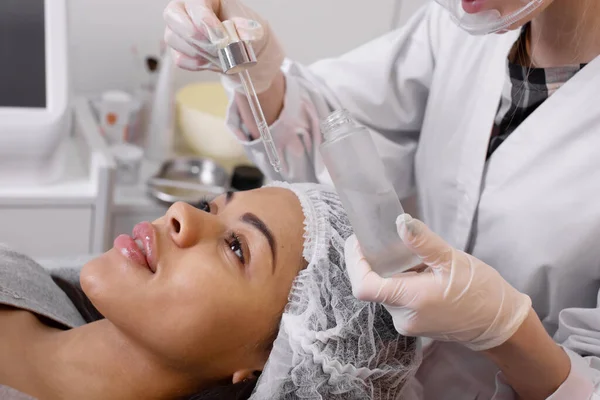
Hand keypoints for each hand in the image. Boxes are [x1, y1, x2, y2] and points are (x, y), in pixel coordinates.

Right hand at [163, 0, 283, 92]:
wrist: (242, 49)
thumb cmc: (243, 31)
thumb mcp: (250, 26)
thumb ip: (246, 28)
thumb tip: (243, 33)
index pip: (195, 3)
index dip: (204, 20)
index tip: (220, 37)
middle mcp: (185, 9)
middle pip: (172, 16)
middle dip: (194, 36)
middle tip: (216, 48)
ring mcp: (178, 29)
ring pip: (172, 38)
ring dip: (198, 52)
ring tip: (219, 57)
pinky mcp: (178, 49)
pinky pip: (179, 58)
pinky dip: (196, 64)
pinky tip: (211, 63)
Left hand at [344, 214, 531, 350]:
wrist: (499, 323)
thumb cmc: (481, 291)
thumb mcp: (453, 260)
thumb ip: (423, 242)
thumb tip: (401, 222)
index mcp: (411, 300)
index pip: (364, 286)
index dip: (355, 262)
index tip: (359, 241)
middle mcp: (403, 317)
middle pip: (373, 286)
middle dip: (376, 262)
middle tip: (388, 240)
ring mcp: (408, 323)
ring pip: (385, 292)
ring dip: (391, 272)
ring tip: (414, 257)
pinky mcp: (413, 324)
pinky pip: (397, 300)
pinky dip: (401, 283)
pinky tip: (420, 273)